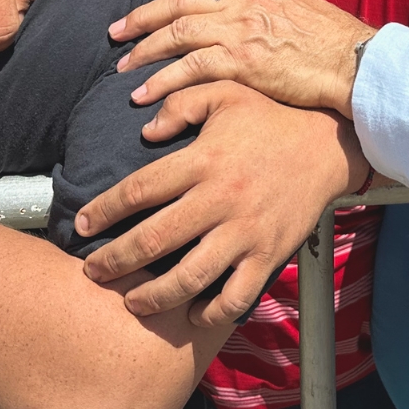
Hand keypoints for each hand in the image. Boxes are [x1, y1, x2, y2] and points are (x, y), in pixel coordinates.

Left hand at [76, 82, 366, 323]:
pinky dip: (210, 313)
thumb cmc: (268, 119)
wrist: (326, 147)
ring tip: (131, 302)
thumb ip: (180, 103)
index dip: (103, 210)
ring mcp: (246, 232)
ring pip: (189, 278)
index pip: (139, 190)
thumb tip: (143, 130)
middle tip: (92, 271)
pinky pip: (235, 297)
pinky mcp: (269, 255)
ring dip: (152, 296)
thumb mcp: (224, 94)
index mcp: (204, 160)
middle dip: (113, 261)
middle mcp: (220, 199)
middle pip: (153, 240)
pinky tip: (190, 314)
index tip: (81, 224)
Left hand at [108, 0, 373, 116]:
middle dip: (145, 16)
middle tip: (117, 30)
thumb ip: (280, 6)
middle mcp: (245, 4)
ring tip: (122, 66)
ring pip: (177, 33)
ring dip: (144, 50)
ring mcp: (240, 31)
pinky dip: (161, 82)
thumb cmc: (340, 41)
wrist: (354, 60)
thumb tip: (272, 10)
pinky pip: (188, 69)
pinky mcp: (239, 62)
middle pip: (181, 2)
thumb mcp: (307, 8)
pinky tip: (143, 96)